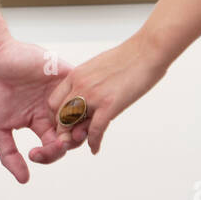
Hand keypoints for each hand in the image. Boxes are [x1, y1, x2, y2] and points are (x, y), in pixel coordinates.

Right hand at [0, 31, 76, 182]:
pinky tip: (69, 112)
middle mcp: (52, 108)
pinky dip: (81, 103)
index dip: (49, 154)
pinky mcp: (66, 75)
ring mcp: (61, 92)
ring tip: (67, 132)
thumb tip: (24, 180)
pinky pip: (83, 91)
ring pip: (82, 115)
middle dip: (66, 144)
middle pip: (71, 134)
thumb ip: (9, 154)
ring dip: (77, 127)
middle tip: (58, 144)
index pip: (53, 145)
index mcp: (38, 121)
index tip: (33, 154)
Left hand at [47, 31, 167, 154]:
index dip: (57, 115)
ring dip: (76, 137)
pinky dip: (94, 143)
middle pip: (59, 116)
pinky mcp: (109, 105)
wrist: (147, 51)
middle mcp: (80, 85)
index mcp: (76, 75)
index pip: (53, 101)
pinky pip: (95, 131)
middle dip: (63, 129)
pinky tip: (95, 149)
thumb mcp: (98, 66)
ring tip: (83, 142)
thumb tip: (88, 92)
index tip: (65, 123)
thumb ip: (88, 81)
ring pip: (73, 125)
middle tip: (71, 136)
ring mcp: (93, 96)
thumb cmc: (128, 57)